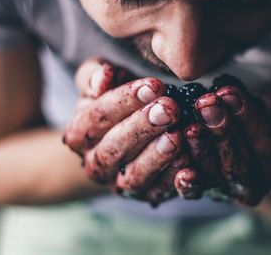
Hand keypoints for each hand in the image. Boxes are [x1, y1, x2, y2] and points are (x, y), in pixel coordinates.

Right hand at [63, 58, 198, 205]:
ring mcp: (120, 184)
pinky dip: (176, 182)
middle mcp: (96, 164)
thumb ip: (94, 76)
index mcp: (79, 135)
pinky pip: (161, 192)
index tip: (154, 86)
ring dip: (157, 156)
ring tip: (177, 136)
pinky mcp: (147, 195)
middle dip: (142, 127)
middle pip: (114, 148)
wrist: (125, 137)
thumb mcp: (98, 83)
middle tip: (169, 109)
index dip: (125, 101)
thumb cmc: (115, 102)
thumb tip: (103, 78)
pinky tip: (191, 167)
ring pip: (134, 175)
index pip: (98, 117)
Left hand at [184, 86, 270, 205]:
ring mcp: (228, 192)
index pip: (266, 147)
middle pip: (238, 163)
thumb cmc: (268, 118)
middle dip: (221, 130)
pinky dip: (185, 177)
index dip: (248, 120)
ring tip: (189, 122)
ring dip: (200, 147)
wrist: (247, 134)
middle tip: (205, 102)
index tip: (229, 93)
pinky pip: (194, 190)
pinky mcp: (204, 192)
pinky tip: (178, 156)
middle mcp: (256, 188)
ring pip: (214, 175)